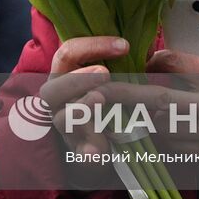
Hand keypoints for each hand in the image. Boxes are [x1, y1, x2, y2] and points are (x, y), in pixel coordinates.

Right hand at [38, 36, 126, 155]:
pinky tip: (97, 148)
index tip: (124, 46)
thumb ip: (124, 65)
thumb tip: (147, 51)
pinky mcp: (81, 152)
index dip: (91, 46)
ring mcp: (67, 130)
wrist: (111, 142)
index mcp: (65, 78)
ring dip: (80, 107)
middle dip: (76, 79)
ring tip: (99, 99)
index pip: (67, 54)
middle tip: (104, 73)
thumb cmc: (111, 100)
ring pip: (62, 118)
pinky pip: (79, 152)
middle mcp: (60, 103)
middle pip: (51, 89)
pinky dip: (87, 150)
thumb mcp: (116, 78)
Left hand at [128, 49, 198, 179]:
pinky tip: (150, 137)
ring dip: (136, 122)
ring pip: (157, 131)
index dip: (156, 58)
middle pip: (154, 99)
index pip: (176, 63)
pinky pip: (173, 152)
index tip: (149, 58)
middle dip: (122, 95)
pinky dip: (158, 143)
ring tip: (116, 116)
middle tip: (97, 90)